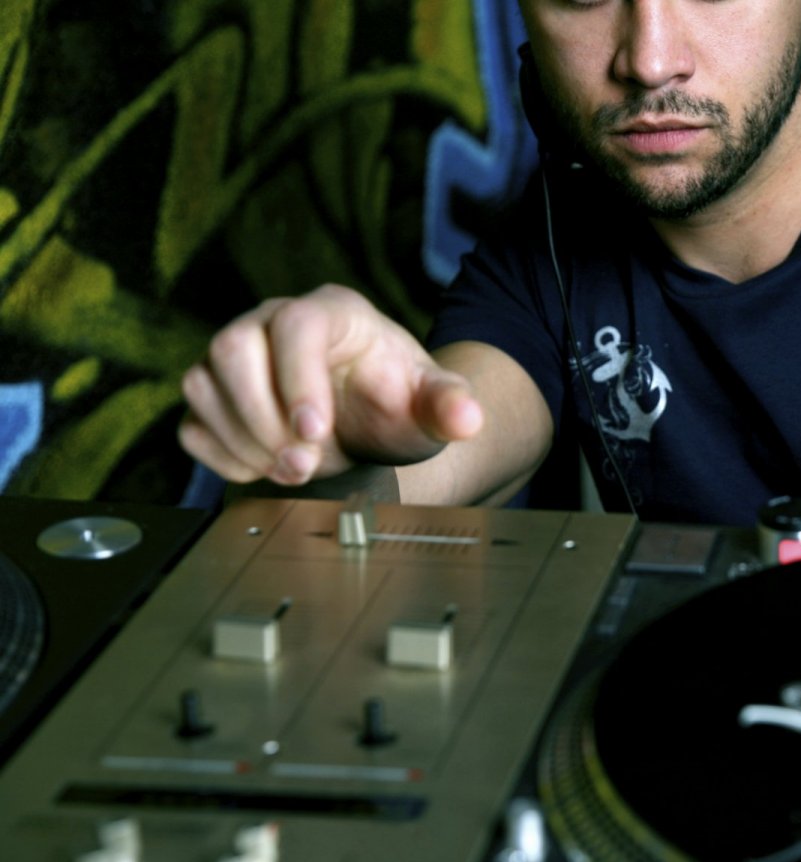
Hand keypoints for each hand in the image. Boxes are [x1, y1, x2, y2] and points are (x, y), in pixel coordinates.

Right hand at [179, 285, 482, 485]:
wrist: (371, 418)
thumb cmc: (397, 399)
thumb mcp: (431, 404)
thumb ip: (450, 406)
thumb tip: (468, 418)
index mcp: (331, 312)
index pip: (295, 326)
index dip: (297, 379)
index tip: (315, 432)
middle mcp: (271, 323)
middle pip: (231, 348)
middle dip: (263, 417)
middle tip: (304, 464)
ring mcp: (235, 358)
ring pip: (202, 384)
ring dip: (244, 439)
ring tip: (295, 469)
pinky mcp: (214, 397)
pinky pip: (192, 423)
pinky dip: (223, 455)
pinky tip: (265, 468)